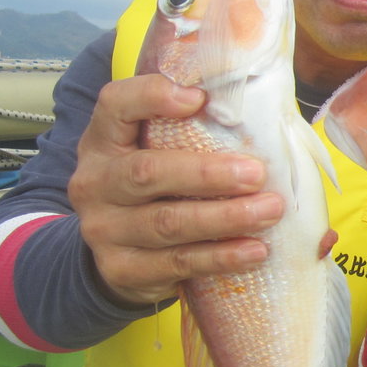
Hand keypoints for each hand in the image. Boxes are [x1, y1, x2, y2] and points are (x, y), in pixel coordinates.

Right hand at [68, 75, 283, 305]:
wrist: (121, 256)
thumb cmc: (156, 190)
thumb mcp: (156, 152)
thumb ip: (189, 129)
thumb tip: (261, 112)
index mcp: (104, 141)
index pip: (115, 104)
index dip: (152, 97)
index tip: (200, 98)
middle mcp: (96, 183)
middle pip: (147, 172)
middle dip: (207, 173)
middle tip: (257, 174)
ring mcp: (105, 230)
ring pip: (168, 223)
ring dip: (226, 217)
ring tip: (270, 211)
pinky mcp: (122, 269)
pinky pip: (178, 263)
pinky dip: (221, 257)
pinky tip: (254, 250)